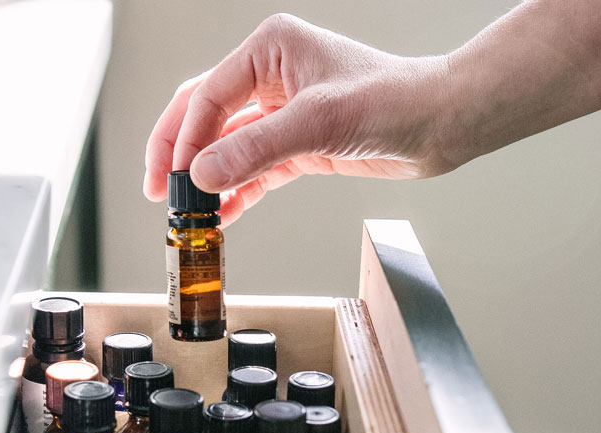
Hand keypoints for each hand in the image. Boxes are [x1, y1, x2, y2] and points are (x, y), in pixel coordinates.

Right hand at [143, 14, 455, 225]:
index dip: (183, 139)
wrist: (440, 124)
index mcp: (270, 49)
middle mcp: (272, 76)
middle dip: (182, 157)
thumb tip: (202, 174)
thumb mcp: (317, 123)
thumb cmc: (392, 102)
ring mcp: (285, 112)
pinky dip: (239, 191)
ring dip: (210, 180)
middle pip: (207, 117)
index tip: (171, 178)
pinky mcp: (301, 143)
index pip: (208, 95)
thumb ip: (255, 150)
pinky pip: (256, 168)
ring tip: (190, 215)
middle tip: (161, 193)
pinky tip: (223, 215)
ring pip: (229, 147)